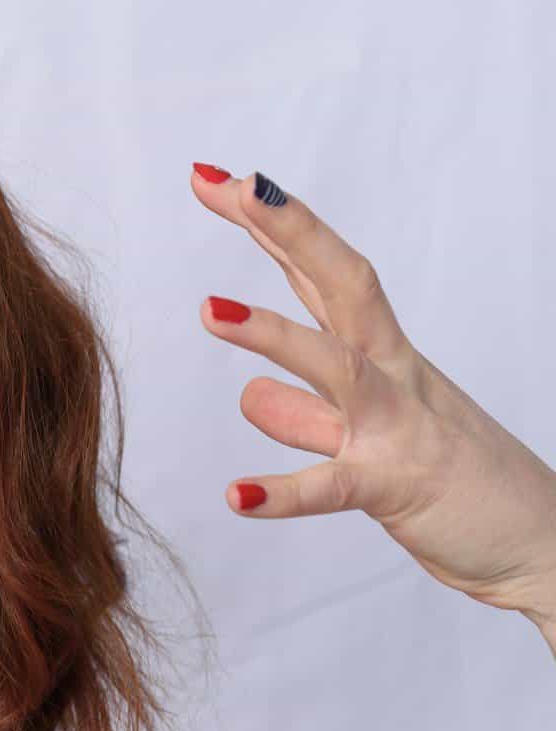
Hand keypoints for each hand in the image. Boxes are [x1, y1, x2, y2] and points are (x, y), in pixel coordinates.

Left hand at [189, 164, 555, 630]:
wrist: (544, 548)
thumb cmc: (460, 489)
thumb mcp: (369, 443)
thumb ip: (307, 417)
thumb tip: (251, 394)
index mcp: (385, 358)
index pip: (322, 277)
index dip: (274, 227)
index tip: (219, 182)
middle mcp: (394, 377)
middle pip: (341, 285)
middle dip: (288, 231)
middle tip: (230, 184)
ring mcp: (398, 428)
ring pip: (337, 367)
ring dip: (273, 333)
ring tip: (208, 308)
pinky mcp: (398, 489)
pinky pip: (335, 486)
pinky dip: (284, 491)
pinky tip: (237, 495)